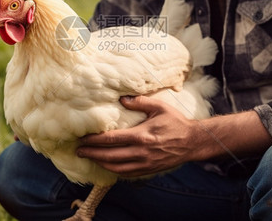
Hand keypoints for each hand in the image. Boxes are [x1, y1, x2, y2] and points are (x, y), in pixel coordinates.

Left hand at [76, 95, 198, 177]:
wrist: (192, 142)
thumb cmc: (176, 122)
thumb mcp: (159, 107)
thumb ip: (140, 102)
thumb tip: (122, 98)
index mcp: (142, 135)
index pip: (111, 139)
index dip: (94, 140)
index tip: (82, 138)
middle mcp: (141, 152)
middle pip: (109, 155)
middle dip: (91, 153)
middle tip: (78, 150)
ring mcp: (145, 163)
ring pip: (116, 167)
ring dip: (100, 163)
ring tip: (89, 157)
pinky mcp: (148, 170)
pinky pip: (126, 174)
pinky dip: (113, 170)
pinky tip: (106, 165)